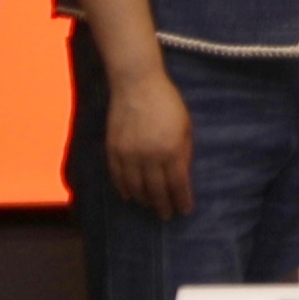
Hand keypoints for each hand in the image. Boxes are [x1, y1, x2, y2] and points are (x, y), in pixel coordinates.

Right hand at [105, 66, 195, 218]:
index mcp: (171, 149)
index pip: (178, 184)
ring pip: (136, 187)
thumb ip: (184, 151)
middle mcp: (149, 156)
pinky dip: (124, 189)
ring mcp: (129, 154)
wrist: (137, 84)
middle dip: (163, 205)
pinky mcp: (113, 149)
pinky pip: (118, 177)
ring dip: (144, 200)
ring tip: (149, 207)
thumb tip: (182, 174)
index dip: (182, 199)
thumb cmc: (167, 102)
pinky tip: (129, 196)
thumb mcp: (185, 125)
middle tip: (167, 215)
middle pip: (156, 190)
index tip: (185, 210)